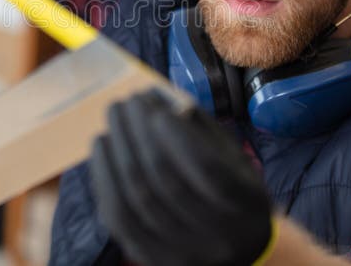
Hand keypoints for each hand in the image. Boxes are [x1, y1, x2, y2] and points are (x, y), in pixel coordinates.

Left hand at [89, 90, 273, 265]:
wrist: (241, 250)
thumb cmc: (234, 191)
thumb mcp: (235, 159)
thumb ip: (202, 130)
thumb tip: (162, 100)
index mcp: (247, 204)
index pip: (209, 172)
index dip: (179, 137)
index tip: (157, 108)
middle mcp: (218, 238)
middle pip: (167, 183)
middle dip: (141, 134)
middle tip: (129, 101)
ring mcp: (183, 254)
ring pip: (138, 201)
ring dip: (119, 151)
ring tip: (114, 117)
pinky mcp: (154, 260)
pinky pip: (119, 219)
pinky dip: (105, 177)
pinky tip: (103, 145)